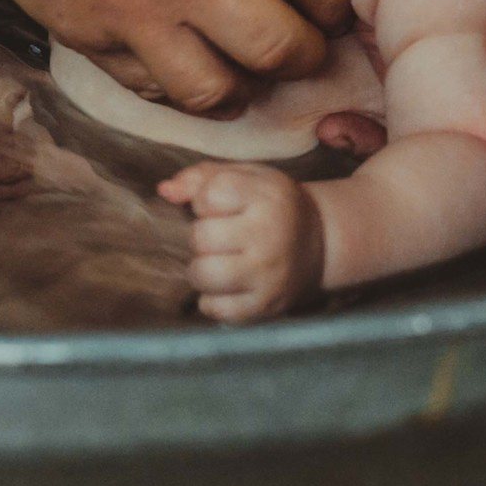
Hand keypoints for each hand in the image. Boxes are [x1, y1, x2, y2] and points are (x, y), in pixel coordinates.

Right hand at [0, 0, 372, 114]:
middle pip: (277, 46)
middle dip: (306, 51)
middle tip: (304, 37)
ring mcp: (132, 11)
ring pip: (218, 90)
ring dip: (247, 83)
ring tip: (249, 59)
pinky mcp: (93, 41)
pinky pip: (158, 93)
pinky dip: (186, 86)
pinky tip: (194, 60)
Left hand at [159, 161, 324, 322]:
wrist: (321, 244)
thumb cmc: (272, 205)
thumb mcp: (247, 177)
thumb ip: (202, 177)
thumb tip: (164, 190)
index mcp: (267, 196)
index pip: (208, 196)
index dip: (204, 201)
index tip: (220, 206)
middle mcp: (270, 236)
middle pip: (200, 237)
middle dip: (201, 236)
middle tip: (218, 237)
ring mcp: (268, 275)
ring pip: (203, 274)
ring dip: (200, 268)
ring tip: (216, 261)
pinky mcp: (265, 307)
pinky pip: (216, 309)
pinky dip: (211, 300)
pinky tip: (225, 286)